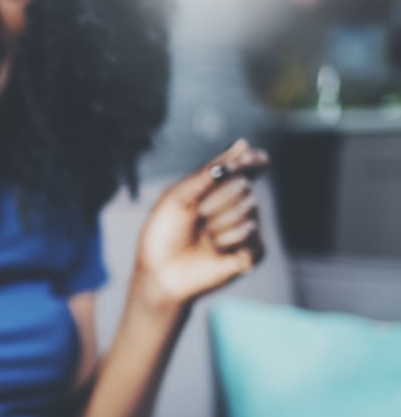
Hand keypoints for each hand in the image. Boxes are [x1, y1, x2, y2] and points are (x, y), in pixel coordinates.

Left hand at [135, 140, 269, 307]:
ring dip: (218, 223)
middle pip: (243, 186)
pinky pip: (251, 234)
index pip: (247, 166)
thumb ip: (208, 171)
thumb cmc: (164, 234)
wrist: (161, 271)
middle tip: (197, 217)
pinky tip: (215, 251)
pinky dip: (228, 240)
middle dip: (215, 200)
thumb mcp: (178, 196)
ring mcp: (245, 227)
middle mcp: (236, 205)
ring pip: (248, 209)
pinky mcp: (252, 251)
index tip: (255, 159)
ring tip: (203, 238)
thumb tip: (242, 145)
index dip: (252, 161)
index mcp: (218, 189)